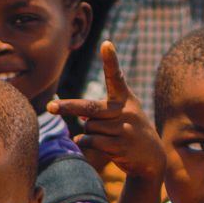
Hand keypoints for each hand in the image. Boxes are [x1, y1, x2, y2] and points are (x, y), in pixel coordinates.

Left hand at [52, 42, 165, 179]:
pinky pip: (91, 141)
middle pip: (89, 108)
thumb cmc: (131, 132)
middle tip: (51, 106)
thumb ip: (103, 110)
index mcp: (125, 98)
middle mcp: (125, 110)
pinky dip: (84, 141)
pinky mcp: (120, 145)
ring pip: (89, 127)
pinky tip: (90, 143)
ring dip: (89, 132)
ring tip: (106, 136)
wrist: (152, 158)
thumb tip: (81, 117)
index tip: (106, 44)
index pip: (116, 76)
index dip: (110, 60)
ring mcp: (123, 128)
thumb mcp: (124, 114)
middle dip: (68, 107)